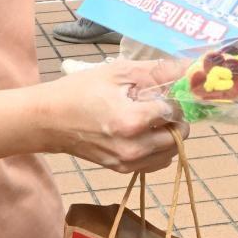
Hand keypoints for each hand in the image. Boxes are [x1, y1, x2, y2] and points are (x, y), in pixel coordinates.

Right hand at [39, 58, 187, 172]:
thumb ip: (156, 71)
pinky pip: (157, 163)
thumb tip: (189, 67)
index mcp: (132, 121)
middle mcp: (134, 148)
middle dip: (175, 118)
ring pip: (172, 152)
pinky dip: (159, 149)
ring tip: (150, 119)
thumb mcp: (117, 72)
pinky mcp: (123, 169)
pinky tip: (145, 133)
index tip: (162, 91)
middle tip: (159, 104)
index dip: (172, 98)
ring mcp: (128, 162)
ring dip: (169, 134)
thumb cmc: (80, 91)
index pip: (174, 111)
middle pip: (179, 135)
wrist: (48, 121)